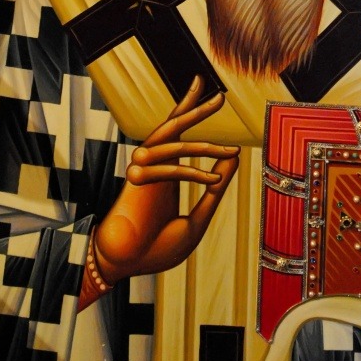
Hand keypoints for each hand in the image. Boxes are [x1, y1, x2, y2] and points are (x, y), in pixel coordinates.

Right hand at [93, 76, 239, 284]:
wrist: (126, 268)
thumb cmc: (156, 248)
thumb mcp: (197, 219)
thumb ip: (216, 188)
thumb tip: (234, 157)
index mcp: (166, 170)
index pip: (178, 132)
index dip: (189, 108)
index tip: (206, 92)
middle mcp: (153, 165)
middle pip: (173, 126)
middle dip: (196, 109)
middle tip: (220, 98)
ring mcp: (143, 169)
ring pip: (174, 144)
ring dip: (205, 147)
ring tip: (232, 150)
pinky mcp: (136, 180)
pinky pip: (168, 169)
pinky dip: (193, 174)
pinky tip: (213, 181)